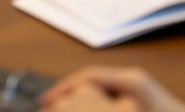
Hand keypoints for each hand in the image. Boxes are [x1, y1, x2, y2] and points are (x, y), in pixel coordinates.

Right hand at [41, 66, 184, 111]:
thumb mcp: (134, 103)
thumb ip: (105, 97)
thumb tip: (83, 90)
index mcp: (131, 80)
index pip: (89, 76)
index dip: (65, 87)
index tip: (47, 101)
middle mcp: (131, 79)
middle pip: (89, 80)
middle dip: (66, 92)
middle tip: (46, 106)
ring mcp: (135, 88)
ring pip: (96, 87)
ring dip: (78, 98)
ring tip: (59, 109)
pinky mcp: (137, 99)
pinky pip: (106, 96)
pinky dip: (92, 104)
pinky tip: (83, 111)